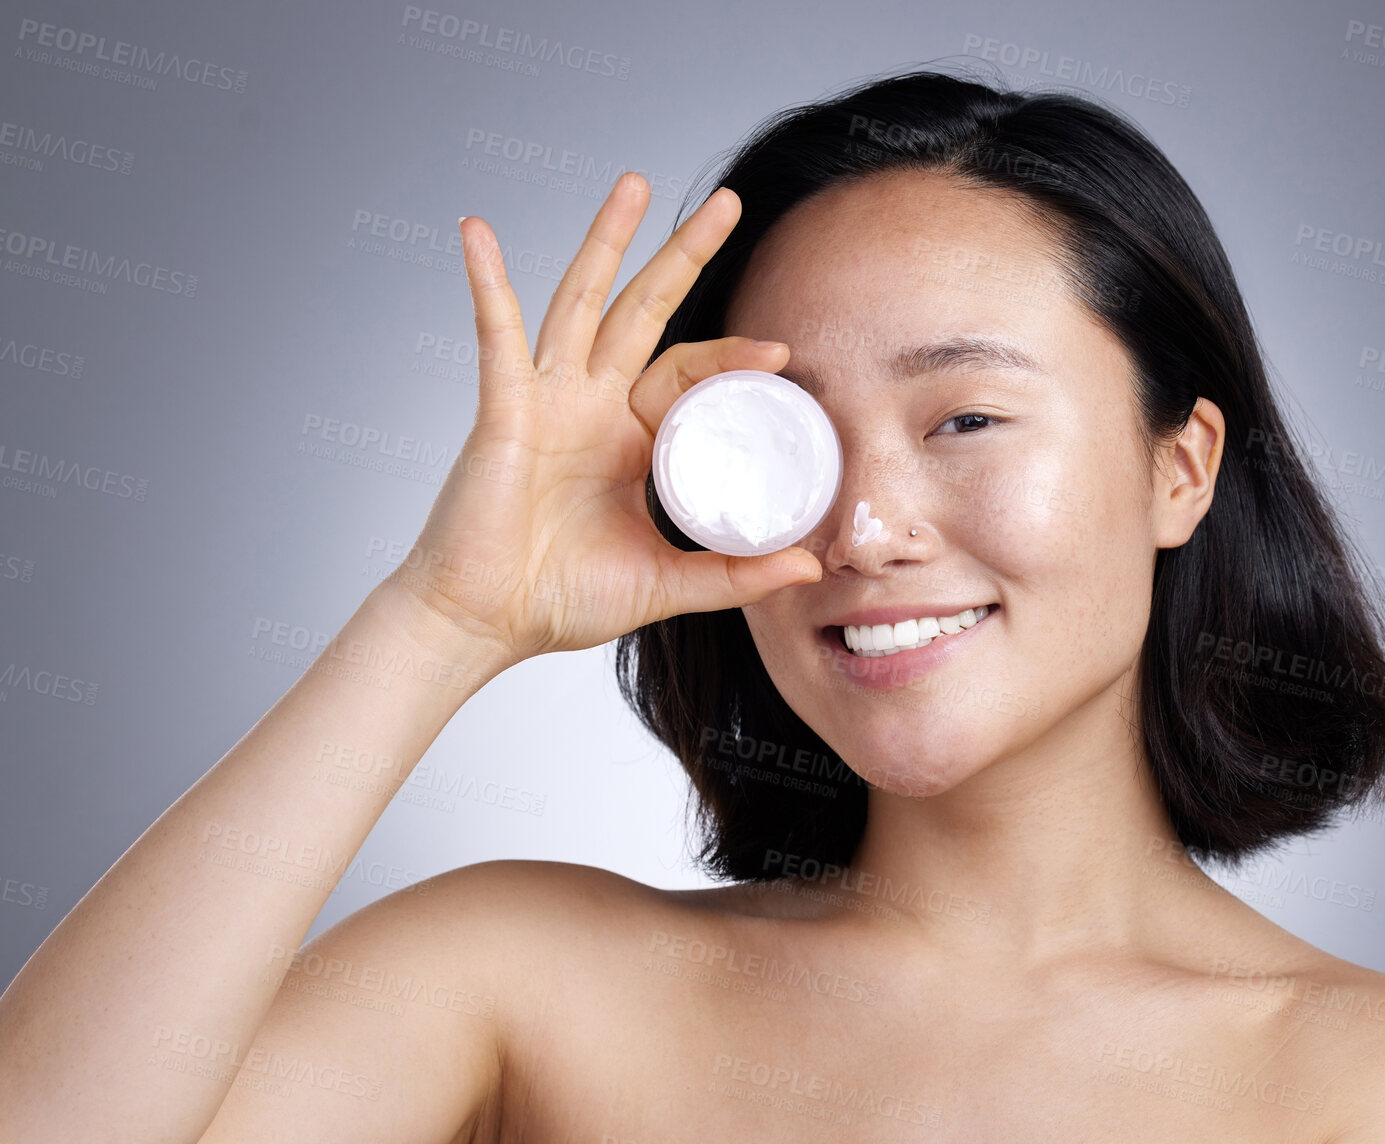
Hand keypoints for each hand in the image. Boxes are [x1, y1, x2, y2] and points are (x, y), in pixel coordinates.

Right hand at [383, 173, 823, 665]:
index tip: (783, 351)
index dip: (733, 355)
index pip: (691, 374)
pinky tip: (477, 232)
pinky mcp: (502, 410)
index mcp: (630, 439)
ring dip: (605, 241)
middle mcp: (591, 407)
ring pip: (582, 302)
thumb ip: (735, 574)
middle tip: (730, 203)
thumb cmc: (561, 598)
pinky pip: (495, 335)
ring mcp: (545, 401)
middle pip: (645, 312)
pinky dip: (486, 283)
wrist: (487, 623)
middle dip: (684, 255)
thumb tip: (810, 571)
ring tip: (635, 183)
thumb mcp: (668, 583)